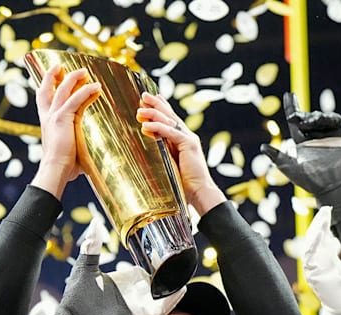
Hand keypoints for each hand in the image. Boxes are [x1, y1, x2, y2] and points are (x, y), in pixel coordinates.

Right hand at [31, 65, 100, 197]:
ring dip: (73, 78)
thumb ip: (79, 147)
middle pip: (47, 89)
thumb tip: (91, 159)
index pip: (44, 100)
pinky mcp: (62, 118)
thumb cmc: (64, 167)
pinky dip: (87, 91)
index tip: (55, 78)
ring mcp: (53, 116)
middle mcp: (47, 116)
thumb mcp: (72, 150)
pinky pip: (76, 99)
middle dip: (52, 75)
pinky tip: (97, 87)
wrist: (55, 170)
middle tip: (61, 66)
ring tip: (84, 71)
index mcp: (47, 123)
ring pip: (63, 89)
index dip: (48, 87)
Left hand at [39, 229, 185, 314]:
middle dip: (167, 274)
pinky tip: (180, 291)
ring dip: (172, 287)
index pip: (143, 271)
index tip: (164, 250)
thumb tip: (95, 222)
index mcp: (122, 281)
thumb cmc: (77, 298)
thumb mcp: (86, 267)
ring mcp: (137, 306)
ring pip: (160, 296)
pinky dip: (170, 302)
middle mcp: (131, 294)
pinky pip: (159, 310)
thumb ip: (92, 246)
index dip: (153, 263)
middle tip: (179, 260)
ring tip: (184, 274)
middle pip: (155, 283)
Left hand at [136, 93, 225, 215]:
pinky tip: (146, 126)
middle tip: (143, 95)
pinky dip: (158, 128)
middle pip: (170, 115)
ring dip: (154, 113)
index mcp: (183, 140)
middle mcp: (187, 136)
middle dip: (156, 104)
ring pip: (169, 121)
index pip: (170, 119)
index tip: (148, 99)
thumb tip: (146, 138)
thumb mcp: (168, 162)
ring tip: (140, 109)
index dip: (160, 107)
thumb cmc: (183, 183)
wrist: (199, 192)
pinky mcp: (189, 145)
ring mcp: (189, 139)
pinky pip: (171, 133)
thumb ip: (160, 149)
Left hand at [261, 93, 340, 235]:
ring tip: (302, 122)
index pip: (296, 121)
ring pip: (319, 117)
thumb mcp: (289, 167)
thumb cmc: (311, 180)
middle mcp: (315, 136)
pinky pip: (334, 120)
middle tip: (292, 112)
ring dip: (310, 117)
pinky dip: (326, 118)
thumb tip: (262, 147)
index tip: (288, 95)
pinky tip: (317, 121)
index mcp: (303, 142)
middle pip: (306, 117)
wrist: (332, 184)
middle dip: (299, 112)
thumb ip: (276, 156)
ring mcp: (328, 134)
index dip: (292, 107)